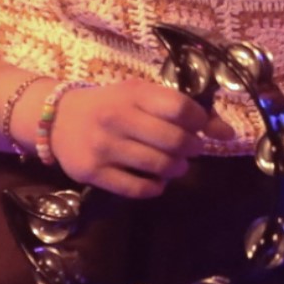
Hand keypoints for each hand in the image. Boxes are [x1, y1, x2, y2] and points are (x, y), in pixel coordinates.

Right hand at [49, 79, 216, 198]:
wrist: (55, 119)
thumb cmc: (110, 106)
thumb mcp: (141, 97)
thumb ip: (182, 110)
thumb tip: (228, 132)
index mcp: (131, 95)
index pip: (180, 108)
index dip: (201, 121)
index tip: (201, 127)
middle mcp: (116, 119)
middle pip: (174, 141)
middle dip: (192, 148)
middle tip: (190, 149)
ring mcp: (103, 147)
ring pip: (159, 166)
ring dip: (177, 168)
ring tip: (175, 164)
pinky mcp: (92, 173)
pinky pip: (137, 188)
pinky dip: (155, 187)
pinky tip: (156, 179)